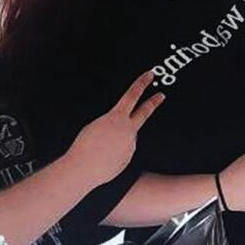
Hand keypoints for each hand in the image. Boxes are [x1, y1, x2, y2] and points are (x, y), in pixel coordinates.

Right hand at [67, 71, 163, 186]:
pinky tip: (103, 156)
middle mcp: (128, 130)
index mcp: (117, 117)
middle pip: (144, 112)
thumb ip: (110, 122)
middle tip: (161, 96)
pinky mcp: (128, 158)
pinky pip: (123, 151)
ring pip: (128, 137)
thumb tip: (117, 127)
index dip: (142, 83)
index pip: (133, 95)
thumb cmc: (84, 147)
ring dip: (117, 139)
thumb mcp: (94, 124)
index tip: (149, 76)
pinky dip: (114, 152)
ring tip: (101, 146)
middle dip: (153, 102)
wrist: (84, 168)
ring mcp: (130, 145)